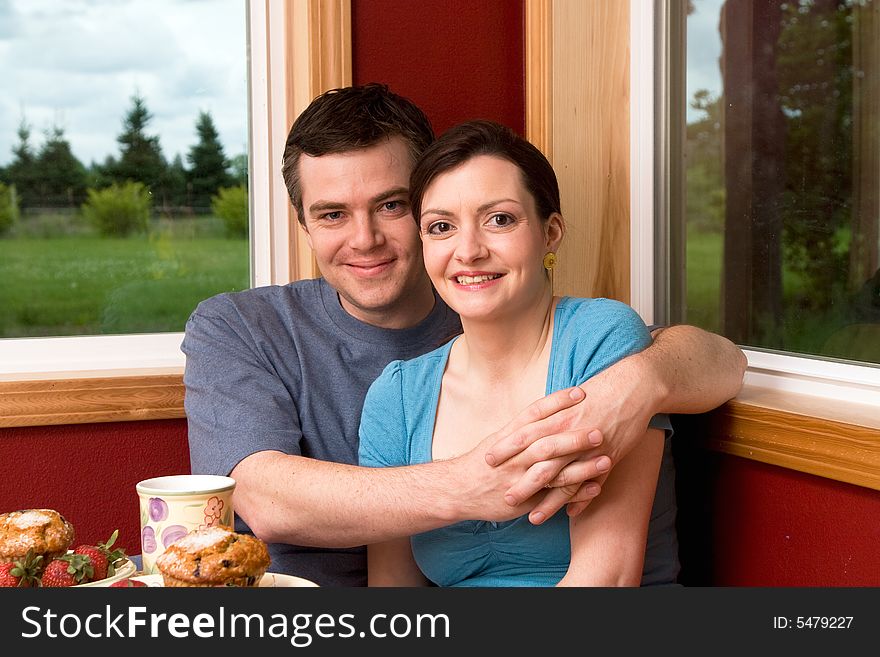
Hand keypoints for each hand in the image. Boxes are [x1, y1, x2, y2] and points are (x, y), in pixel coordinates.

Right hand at [461, 386, 612, 523]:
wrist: (458, 489)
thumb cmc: (481, 462)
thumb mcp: (499, 438)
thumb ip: (522, 427)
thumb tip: (548, 411)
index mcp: (509, 435)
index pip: (535, 413)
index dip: (558, 402)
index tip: (581, 392)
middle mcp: (515, 455)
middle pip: (548, 441)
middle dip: (575, 436)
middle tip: (601, 429)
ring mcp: (519, 477)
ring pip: (554, 470)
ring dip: (582, 466)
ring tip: (607, 459)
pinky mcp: (524, 498)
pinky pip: (553, 495)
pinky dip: (576, 492)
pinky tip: (596, 487)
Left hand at [485, 355, 659, 523]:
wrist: (633, 386)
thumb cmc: (599, 390)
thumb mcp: (568, 400)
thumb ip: (548, 416)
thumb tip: (528, 425)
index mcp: (557, 416)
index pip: (524, 434)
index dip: (505, 448)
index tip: (486, 461)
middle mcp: (570, 433)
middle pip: (540, 461)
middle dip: (522, 481)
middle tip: (504, 497)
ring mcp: (590, 448)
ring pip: (564, 479)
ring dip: (548, 501)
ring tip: (533, 518)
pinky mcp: (609, 456)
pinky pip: (593, 483)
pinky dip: (581, 500)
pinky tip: (569, 515)